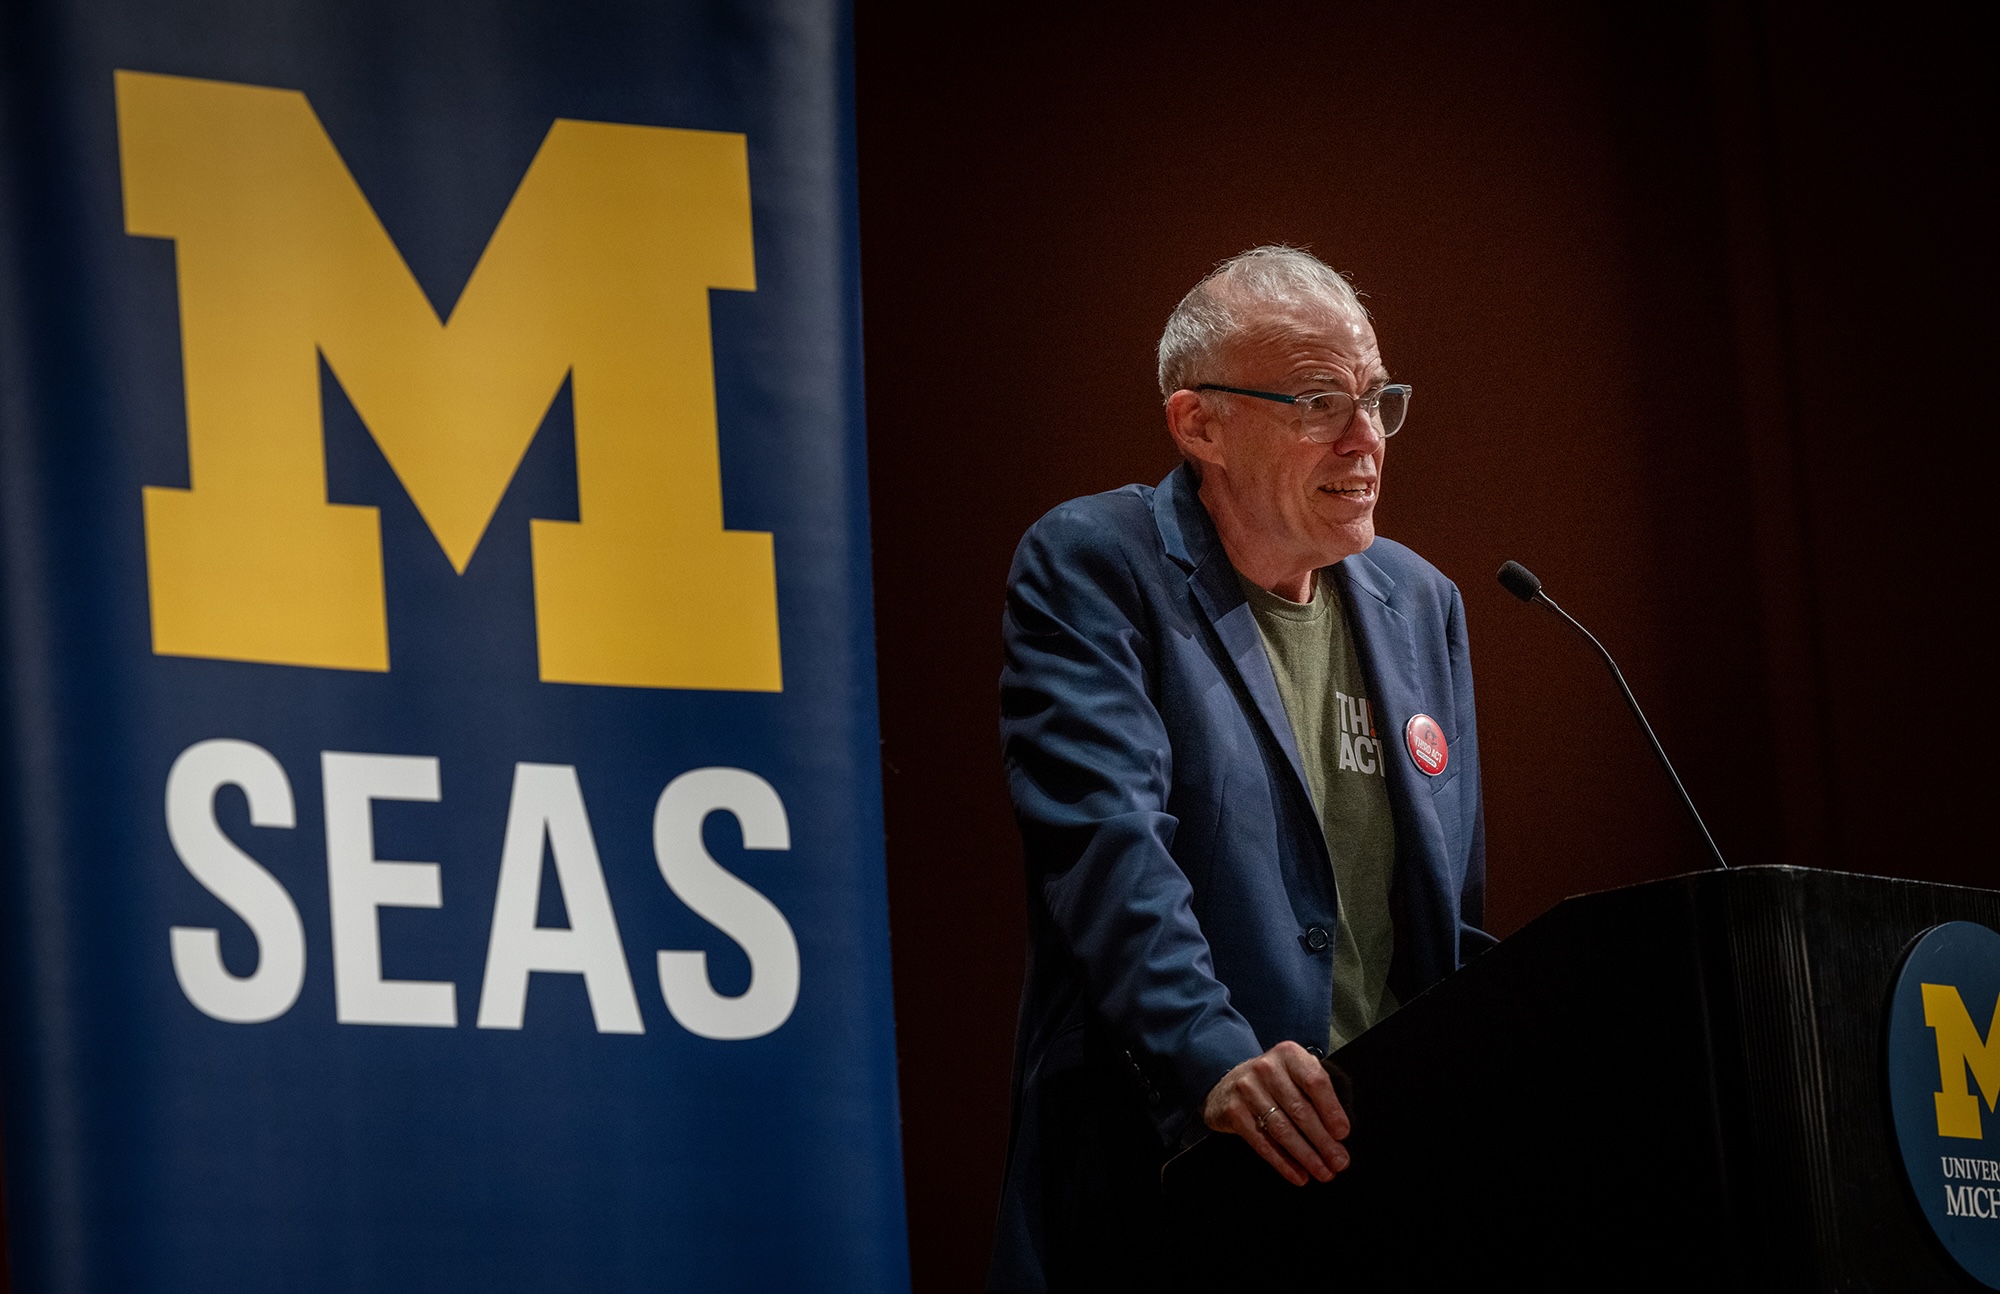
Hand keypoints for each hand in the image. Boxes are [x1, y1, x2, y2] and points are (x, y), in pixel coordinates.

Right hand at [1202, 1041, 1350, 1185]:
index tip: (1342, 1134)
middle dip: (1323, 1141)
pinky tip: (1298, 1174)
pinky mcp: (1233, 1111)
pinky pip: (1262, 1142)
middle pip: (1300, 1110)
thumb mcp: (1296, 1074)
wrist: (1229, 1083)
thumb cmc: (1274, 1082)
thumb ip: (1317, 1092)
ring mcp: (1247, 1089)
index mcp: (1289, 1055)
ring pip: (1282, 1129)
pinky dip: (1282, 1162)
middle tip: (1339, 1162)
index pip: (1315, 1082)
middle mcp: (1266, 1068)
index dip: (1331, 1110)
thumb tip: (1340, 1133)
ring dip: (1305, 1155)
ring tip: (1322, 1172)